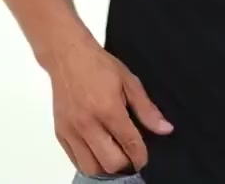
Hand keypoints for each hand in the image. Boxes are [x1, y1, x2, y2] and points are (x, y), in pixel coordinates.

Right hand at [47, 35, 172, 176]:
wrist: (68, 56)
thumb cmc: (99, 65)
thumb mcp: (129, 80)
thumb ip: (146, 108)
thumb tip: (165, 128)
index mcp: (108, 108)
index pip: (129, 144)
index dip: (141, 156)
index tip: (144, 158)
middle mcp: (88, 123)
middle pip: (110, 163)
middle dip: (125, 165)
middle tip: (130, 156)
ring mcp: (71, 130)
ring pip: (90, 168)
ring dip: (105, 167)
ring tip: (114, 154)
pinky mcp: (60, 133)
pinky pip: (75, 160)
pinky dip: (88, 162)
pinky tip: (98, 151)